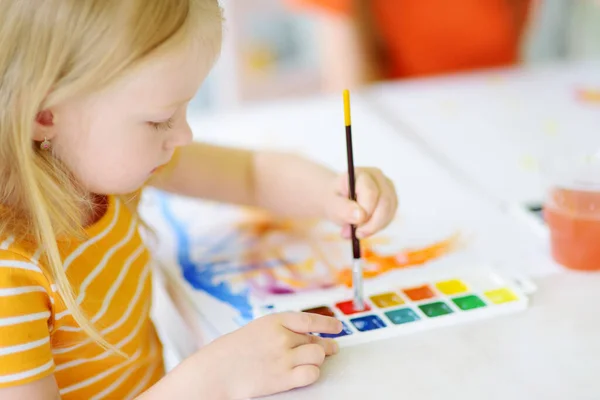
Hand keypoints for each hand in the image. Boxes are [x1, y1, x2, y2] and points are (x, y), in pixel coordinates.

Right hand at [206, 312, 341, 398]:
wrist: (215, 371)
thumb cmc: (232, 351)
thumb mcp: (257, 329)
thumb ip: (280, 330)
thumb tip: (306, 335)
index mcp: (274, 321)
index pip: (310, 319)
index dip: (327, 323)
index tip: (337, 327)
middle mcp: (282, 337)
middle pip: (315, 340)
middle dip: (324, 345)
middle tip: (330, 348)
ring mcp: (283, 357)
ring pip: (317, 355)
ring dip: (318, 359)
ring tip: (314, 361)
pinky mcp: (283, 378)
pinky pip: (311, 374)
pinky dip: (312, 374)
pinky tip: (306, 373)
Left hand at [324, 167, 397, 238]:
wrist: (338, 198)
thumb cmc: (335, 199)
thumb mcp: (331, 204)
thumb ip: (343, 208)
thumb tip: (360, 216)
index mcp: (361, 173)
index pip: (371, 193)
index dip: (365, 212)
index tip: (355, 228)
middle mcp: (378, 177)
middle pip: (384, 203)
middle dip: (372, 224)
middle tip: (357, 235)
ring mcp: (387, 188)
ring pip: (389, 212)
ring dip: (374, 227)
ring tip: (356, 232)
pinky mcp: (392, 200)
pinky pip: (390, 217)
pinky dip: (378, 227)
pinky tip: (364, 228)